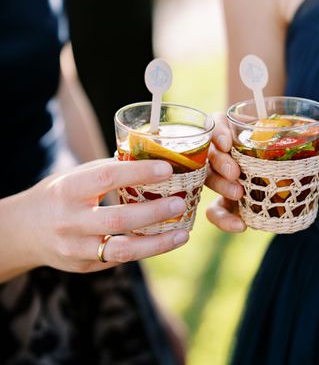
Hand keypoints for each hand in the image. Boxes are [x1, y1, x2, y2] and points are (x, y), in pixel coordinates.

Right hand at [4, 158, 188, 278]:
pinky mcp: (84, 266)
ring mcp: (76, 249)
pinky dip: (146, 250)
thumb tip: (150, 162)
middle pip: (117, 219)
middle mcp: (70, 222)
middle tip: (180, 203)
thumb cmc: (59, 196)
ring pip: (122, 250)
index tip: (167, 169)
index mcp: (68, 190)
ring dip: (157, 243)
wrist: (25, 231)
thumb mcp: (76, 177)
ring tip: (183, 234)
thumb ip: (109, 171)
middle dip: (154, 212)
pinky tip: (165, 242)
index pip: (106, 178)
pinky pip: (120, 259)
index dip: (139, 173)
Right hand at [206, 112, 318, 231]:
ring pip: (208, 179)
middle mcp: (223, 153)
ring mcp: (220, 178)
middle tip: (236, 173)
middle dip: (219, 163)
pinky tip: (240, 226)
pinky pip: (214, 211)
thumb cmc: (289, 155)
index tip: (228, 142)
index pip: (216, 124)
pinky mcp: (222, 202)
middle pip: (208, 153)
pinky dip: (223, 220)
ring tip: (238, 194)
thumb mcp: (304, 152)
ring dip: (220, 185)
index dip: (217, 132)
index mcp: (236, 131)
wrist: (280, 174)